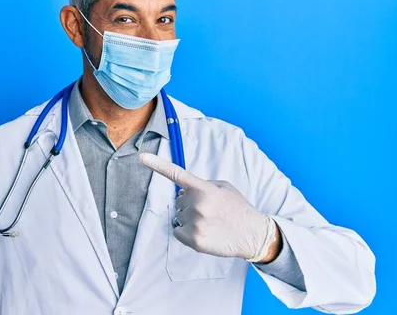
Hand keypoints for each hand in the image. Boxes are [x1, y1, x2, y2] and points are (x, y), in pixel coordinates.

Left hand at [139, 153, 278, 261]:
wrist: (254, 234)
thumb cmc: (238, 209)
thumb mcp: (224, 188)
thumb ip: (202, 185)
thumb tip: (181, 192)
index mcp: (204, 189)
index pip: (177, 174)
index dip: (158, 165)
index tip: (142, 157)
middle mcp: (197, 205)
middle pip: (179, 200)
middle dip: (191, 203)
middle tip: (210, 210)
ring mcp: (195, 223)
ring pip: (179, 216)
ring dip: (190, 218)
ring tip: (211, 222)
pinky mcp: (194, 240)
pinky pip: (178, 232)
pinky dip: (187, 233)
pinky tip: (205, 232)